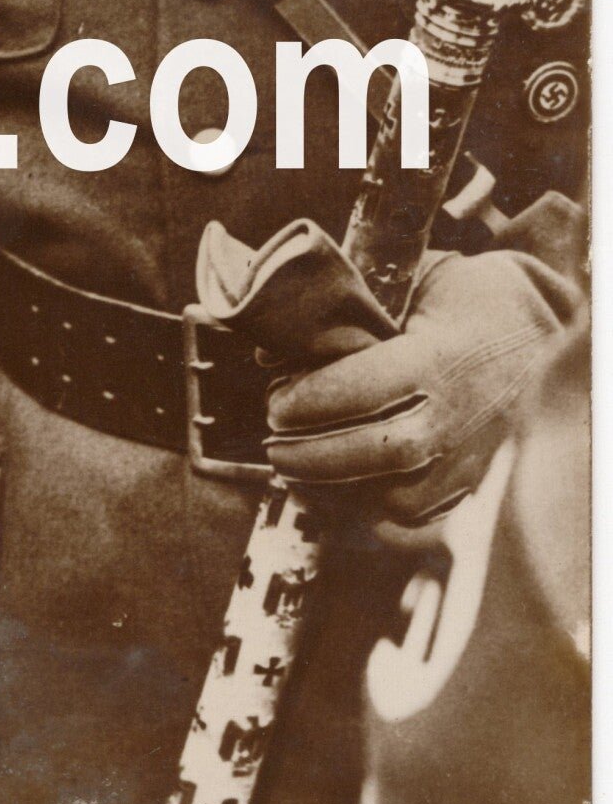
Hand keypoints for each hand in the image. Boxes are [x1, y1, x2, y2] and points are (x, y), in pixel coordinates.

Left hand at [266, 249, 566, 528]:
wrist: (535, 334)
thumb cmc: (460, 301)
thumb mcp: (409, 282)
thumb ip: (344, 313)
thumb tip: (268, 355)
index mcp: (441, 358)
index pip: (364, 390)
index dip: (310, 402)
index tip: (276, 404)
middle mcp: (459, 415)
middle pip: (378, 452)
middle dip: (312, 455)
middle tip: (274, 445)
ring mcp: (470, 457)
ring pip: (397, 499)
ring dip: (335, 490)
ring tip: (295, 470)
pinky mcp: (471, 485)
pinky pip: (417, 521)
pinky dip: (369, 514)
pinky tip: (334, 492)